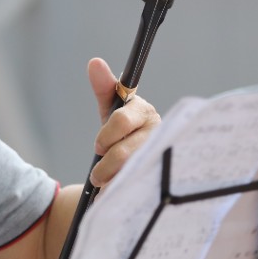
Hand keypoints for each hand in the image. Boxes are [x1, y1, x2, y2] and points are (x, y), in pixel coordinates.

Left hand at [85, 57, 160, 187]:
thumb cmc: (121, 131)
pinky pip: (139, 189)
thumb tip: (95, 62)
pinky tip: (116, 196)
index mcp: (144, 112)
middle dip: (107, 165)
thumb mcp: (110, 111)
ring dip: (113, 181)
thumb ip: (103, 88)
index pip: (121, 120)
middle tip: (97, 175)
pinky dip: (122, 193)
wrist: (130, 162)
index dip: (106, 135)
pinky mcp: (163, 178)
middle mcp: (158, 132)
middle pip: (125, 152)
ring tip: (105, 184)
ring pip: (131, 172)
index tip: (98, 146)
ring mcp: (162, 156)